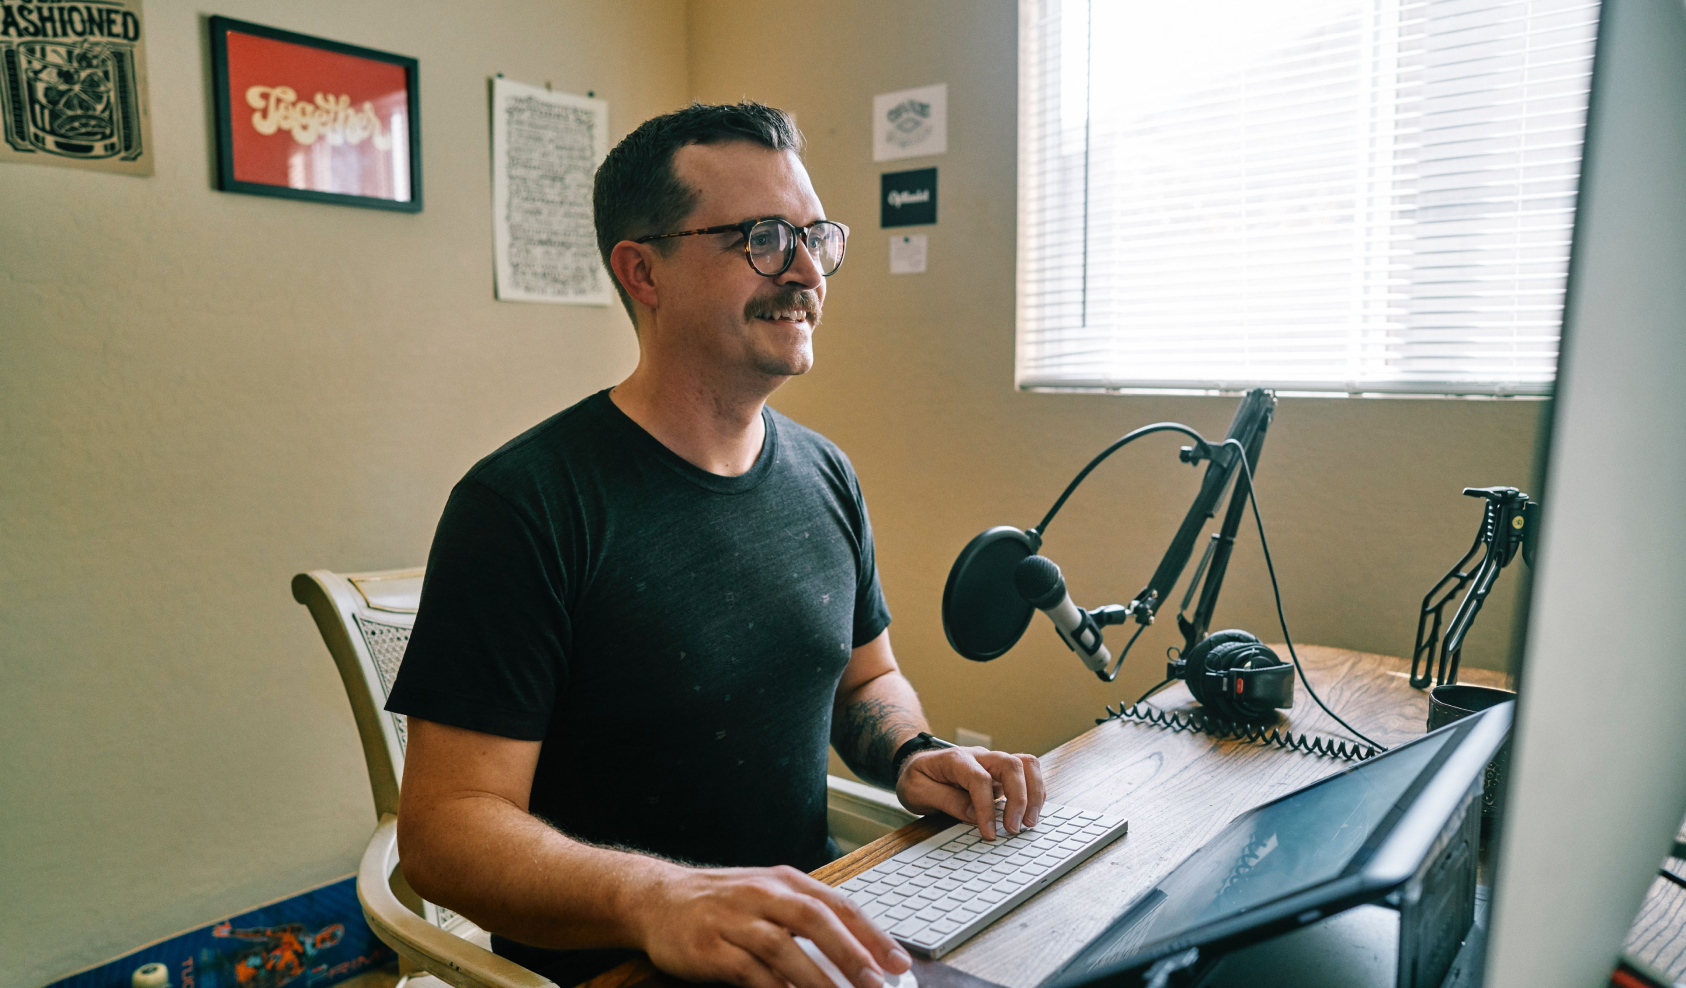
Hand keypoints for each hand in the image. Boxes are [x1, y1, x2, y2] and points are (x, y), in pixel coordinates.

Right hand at [637, 864, 910, 987]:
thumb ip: (807, 917)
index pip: (838, 905)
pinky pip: (749, 972)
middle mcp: (762, 894)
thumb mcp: (767, 895)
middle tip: (877, 984)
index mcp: (785, 881)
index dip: (871, 934)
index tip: (899, 963)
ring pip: (783, 949)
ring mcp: (734, 920)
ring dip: (817, 979)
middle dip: (850, 954)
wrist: (656, 898)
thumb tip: (859, 952)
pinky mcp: (710, 947)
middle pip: (815, 921)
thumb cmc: (723, 902)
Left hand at [896, 746, 1045, 839]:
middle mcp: (979, 756)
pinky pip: (1027, 775)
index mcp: (955, 759)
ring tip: (1029, 822)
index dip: (986, 808)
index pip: (979, 779)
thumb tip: (975, 815)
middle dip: (1019, 798)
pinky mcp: (1001, 774)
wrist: (916, 766)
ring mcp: (993, 763)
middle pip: (1011, 765)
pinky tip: (1030, 814)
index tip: (989, 833)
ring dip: (1034, 793)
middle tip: (1014, 829)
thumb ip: (946, 801)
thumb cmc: (917, 778)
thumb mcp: (917, 792)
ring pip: (1026, 764)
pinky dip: (1035, 793)